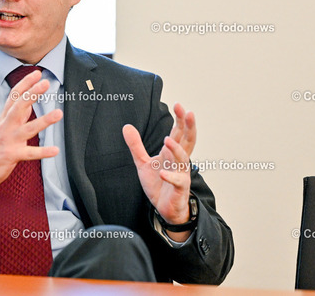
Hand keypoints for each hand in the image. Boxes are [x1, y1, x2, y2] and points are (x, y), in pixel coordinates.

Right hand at [0, 70, 62, 203]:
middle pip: (19, 106)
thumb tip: (29, 103)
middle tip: (46, 83)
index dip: (25, 84)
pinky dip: (43, 152)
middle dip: (32, 93)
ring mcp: (9, 140)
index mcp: (4, 118)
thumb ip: (16, 116)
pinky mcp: (11, 155)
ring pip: (28, 128)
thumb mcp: (3, 128)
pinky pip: (30, 153)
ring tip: (59, 113)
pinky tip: (55, 150)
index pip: (14, 97)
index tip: (37, 73)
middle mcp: (6, 126)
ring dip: (44, 121)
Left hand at [123, 103, 195, 236]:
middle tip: (187, 112)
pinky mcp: (179, 189)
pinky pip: (178, 181)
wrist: (164, 208)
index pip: (179, 133)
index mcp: (172, 153)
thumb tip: (126, 126)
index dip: (180, 119)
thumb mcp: (143, 162)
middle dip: (188, 126)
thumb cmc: (158, 183)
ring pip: (183, 159)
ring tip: (167, 140)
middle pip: (188, 141)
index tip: (178, 105)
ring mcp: (181, 174)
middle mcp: (179, 161)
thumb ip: (136, 145)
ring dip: (177, 149)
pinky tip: (162, 173)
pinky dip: (170, 177)